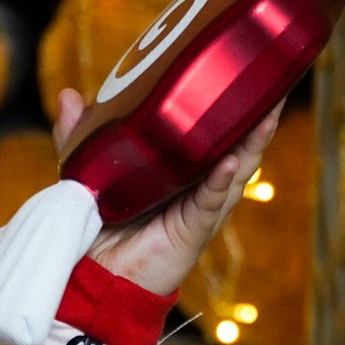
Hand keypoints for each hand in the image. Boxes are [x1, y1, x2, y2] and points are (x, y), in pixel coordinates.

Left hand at [53, 86, 279, 307]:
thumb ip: (80, 136)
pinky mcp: (192, 231)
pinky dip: (220, 182)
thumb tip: (69, 95)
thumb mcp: (88, 172)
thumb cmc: (101, 228)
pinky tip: (228, 162)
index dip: (229, 102)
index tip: (241, 67)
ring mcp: (200, 208)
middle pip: (236, 144)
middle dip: (257, 113)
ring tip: (267, 110)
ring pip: (235, 169)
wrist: (96, 278)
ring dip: (252, 140)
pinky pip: (210, 203)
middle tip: (274, 78)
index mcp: (180, 167)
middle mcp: (198, 185)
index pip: (212, 130)